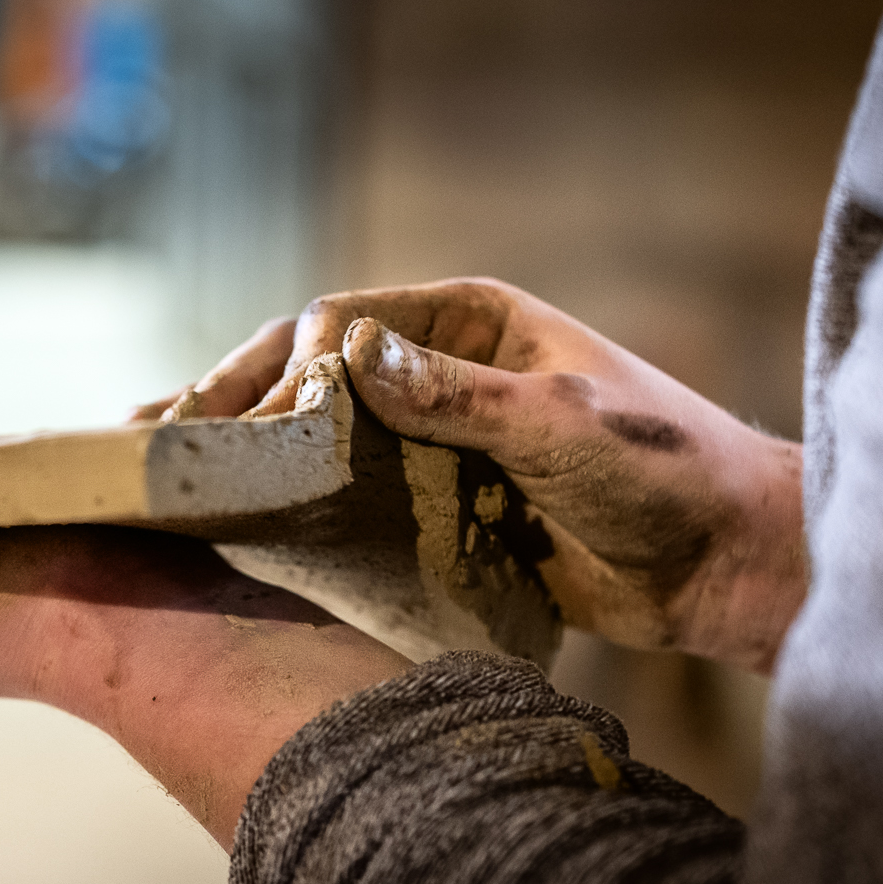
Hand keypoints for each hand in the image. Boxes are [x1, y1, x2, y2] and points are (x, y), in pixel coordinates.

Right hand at [138, 278, 806, 674]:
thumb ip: (459, 396)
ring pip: (322, 433)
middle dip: (236, 398)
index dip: (284, 367)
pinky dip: (294, 507)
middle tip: (157, 438)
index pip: (344, 321)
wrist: (725, 562)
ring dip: (249, 451)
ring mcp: (439, 436)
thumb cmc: (665, 472)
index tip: (246, 429)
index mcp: (477, 321)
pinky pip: (354, 497)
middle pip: (314, 369)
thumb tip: (350, 355)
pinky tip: (233, 528)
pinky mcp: (443, 503)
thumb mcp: (563, 425)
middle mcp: (448, 367)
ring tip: (163, 476)